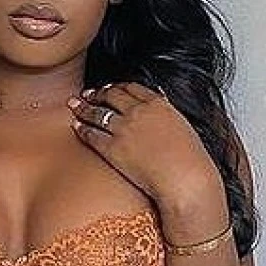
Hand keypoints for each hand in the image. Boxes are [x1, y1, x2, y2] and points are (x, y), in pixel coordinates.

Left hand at [67, 81, 222, 208]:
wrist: (184, 179)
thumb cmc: (190, 159)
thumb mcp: (183, 126)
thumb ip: (168, 113)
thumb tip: (162, 101)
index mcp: (158, 104)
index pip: (132, 88)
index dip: (117, 87)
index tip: (110, 88)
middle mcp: (138, 113)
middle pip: (111, 96)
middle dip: (97, 94)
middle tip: (87, 94)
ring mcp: (124, 130)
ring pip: (98, 113)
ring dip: (84, 108)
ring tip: (74, 105)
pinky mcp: (113, 149)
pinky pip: (92, 135)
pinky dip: (82, 129)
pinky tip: (76, 126)